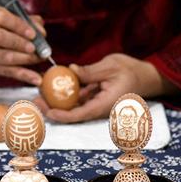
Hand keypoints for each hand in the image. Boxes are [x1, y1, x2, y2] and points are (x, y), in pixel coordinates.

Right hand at [0, 5, 45, 84]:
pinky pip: (6, 72)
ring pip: (2, 56)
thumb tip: (41, 31)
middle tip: (34, 48)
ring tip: (38, 58)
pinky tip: (35, 78)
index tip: (33, 33)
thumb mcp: (6, 19)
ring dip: (24, 59)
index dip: (18, 25)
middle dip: (19, 43)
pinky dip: (23, 75)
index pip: (0, 17)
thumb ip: (26, 21)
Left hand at [34, 54, 164, 122]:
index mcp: (104, 104)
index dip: (62, 115)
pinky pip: (79, 99)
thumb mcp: (110, 66)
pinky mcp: (95, 98)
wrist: (145, 76)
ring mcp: (96, 103)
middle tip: (35, 99)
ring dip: (57, 101)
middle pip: (72, 113)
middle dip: (52, 109)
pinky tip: (53, 85)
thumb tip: (70, 70)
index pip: (80, 115)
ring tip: (39, 91)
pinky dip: (66, 94)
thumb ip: (90, 71)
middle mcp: (99, 108)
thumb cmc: (131, 71)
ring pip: (73, 106)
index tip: (47, 110)